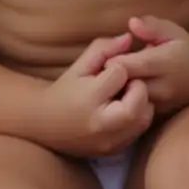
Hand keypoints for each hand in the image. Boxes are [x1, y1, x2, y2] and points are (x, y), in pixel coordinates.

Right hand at [37, 33, 154, 156]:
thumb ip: (104, 48)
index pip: (120, 74)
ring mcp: (109, 142)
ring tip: (123, 98)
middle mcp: (101, 124)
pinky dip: (136, 119)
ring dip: (140, 104)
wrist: (45, 124)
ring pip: (144, 119)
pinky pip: (138, 132)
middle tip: (124, 84)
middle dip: (137, 87)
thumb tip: (129, 38)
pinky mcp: (114, 151)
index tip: (108, 70)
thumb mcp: (79, 66)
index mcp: (89, 99)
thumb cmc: (64, 90)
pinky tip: (121, 111)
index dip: (118, 68)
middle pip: (139, 101)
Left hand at [112, 16, 188, 112]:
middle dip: (109, 80)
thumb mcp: (172, 30)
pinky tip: (117, 93)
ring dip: (114, 93)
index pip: (129, 65)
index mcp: (165, 63)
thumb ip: (151, 27)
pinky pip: (133, 111)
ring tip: (106, 82)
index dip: (111, 61)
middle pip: (124, 87)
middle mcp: (163, 86)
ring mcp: (161, 104)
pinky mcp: (158, 115)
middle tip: (97, 71)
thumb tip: (132, 23)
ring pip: (127, 102)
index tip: (103, 56)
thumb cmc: (185, 46)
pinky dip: (122, 103)